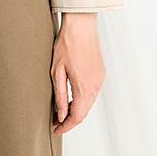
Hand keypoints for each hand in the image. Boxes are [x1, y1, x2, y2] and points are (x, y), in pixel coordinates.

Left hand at [51, 12, 105, 134]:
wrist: (81, 25)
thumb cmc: (66, 45)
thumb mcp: (56, 71)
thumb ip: (60, 96)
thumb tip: (61, 114)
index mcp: (84, 86)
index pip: (77, 116)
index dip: (66, 126)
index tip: (56, 129)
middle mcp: (96, 85)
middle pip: (84, 112)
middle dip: (70, 120)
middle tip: (55, 121)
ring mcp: (100, 79)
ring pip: (89, 104)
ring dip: (77, 110)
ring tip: (61, 111)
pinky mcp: (101, 73)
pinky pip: (93, 93)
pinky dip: (83, 100)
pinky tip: (72, 98)